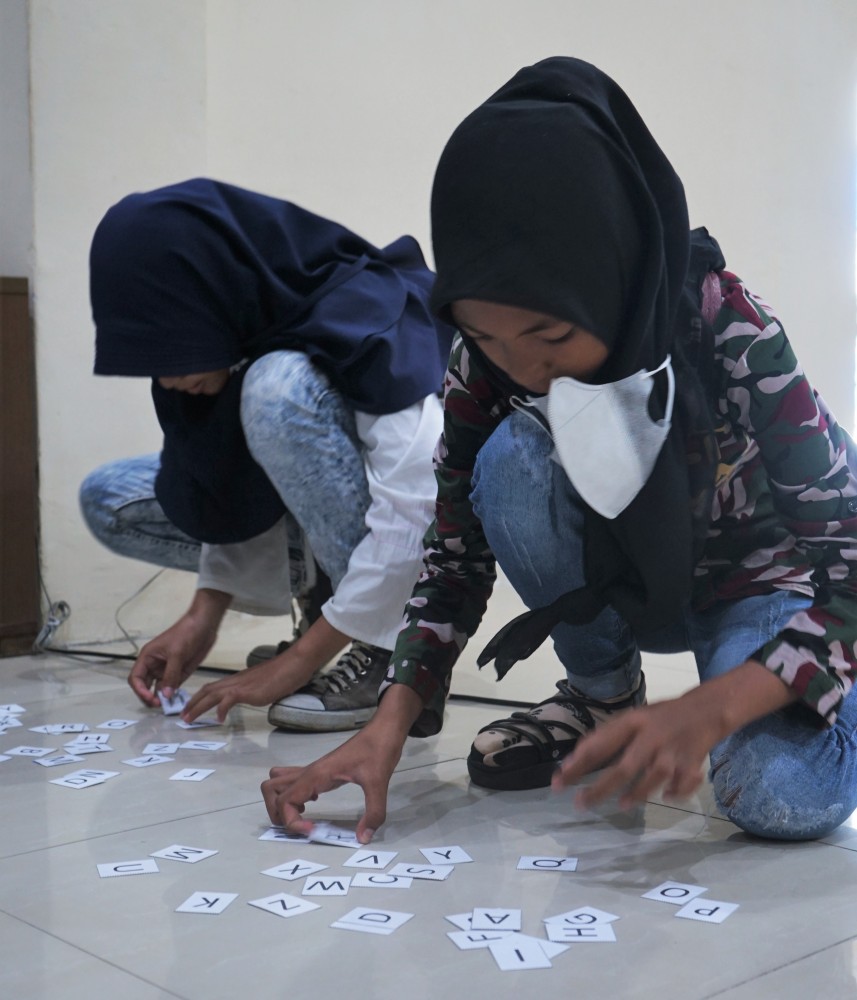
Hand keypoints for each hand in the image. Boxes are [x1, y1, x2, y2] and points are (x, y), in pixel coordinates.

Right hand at [127, 588, 229, 707]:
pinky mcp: (179, 673)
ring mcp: (167, 670)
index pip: (136, 678)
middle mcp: (154, 665)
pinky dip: (173, 695)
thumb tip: (165, 694)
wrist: (205, 625)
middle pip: (145, 686)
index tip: (150, 698)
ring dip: (162, 698)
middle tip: (160, 705)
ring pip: (159, 689)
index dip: (139, 690)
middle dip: (149, 697)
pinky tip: (178, 700)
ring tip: (170, 705)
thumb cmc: (186, 632)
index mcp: (148, 657)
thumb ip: (171, 675)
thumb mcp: (177, 653)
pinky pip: (172, 687)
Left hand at [183, 615, 349, 723]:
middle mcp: (236, 681)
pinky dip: (222, 709)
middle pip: (207, 690)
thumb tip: (251, 697)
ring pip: (213, 694)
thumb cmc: (283, 674)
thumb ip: (254, 691)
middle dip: (193, 703)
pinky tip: (220, 719)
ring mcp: (241, 685)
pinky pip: (229, 700)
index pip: (213, 687)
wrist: (294, 664)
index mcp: (238, 680)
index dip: (200, 697)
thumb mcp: (263, 685)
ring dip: (199, 707)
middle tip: (182, 716)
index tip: (190, 707)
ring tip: (189, 719)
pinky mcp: (248, 691)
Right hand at [260, 685, 422, 842]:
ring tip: (303, 815)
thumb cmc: (379, 749)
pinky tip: (312, 802)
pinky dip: (294, 794)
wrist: (385, 728)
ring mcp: (314, 768)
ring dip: (281, 801)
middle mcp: (310, 771)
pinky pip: (294, 780)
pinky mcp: (322, 768)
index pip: (284, 800)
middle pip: (271, 789)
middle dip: (278, 813)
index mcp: (317, 775)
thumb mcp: (379, 782)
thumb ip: (373, 812)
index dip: (291, 821)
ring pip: (278, 782)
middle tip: (302, 826)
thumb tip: (363, 838)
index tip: (313, 830)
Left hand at [552, 660, 797, 808]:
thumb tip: (575, 759)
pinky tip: (667, 796)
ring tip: (622, 804)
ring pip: (650, 780)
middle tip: (580, 804)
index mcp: (633, 722)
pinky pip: (680, 787)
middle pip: (622, 769)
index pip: (599, 744)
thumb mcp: (634, 718)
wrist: (707, 709)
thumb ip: (609, 736)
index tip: (560, 781)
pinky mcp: (692, 765)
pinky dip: (674, 793)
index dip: (578, 764)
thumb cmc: (662, 716)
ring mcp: (672, 752)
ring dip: (635, 795)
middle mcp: (650, 737)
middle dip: (598, 789)